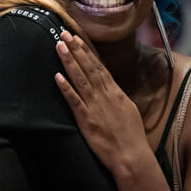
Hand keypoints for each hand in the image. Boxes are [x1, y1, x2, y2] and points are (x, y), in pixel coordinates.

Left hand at [53, 30, 152, 177]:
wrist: (131, 156)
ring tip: (59, 46)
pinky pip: (74, 101)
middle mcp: (105, 95)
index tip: (78, 38)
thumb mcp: (129, 111)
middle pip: (88, 68)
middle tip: (64, 33)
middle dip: (76, 49)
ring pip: (80, 79)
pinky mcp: (86, 120)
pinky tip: (57, 76)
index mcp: (115, 92)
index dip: (87, 52)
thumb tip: (111, 88)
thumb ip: (118, 97)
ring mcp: (95, 106)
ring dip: (69, 61)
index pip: (99, 67)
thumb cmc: (132, 136)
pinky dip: (66, 88)